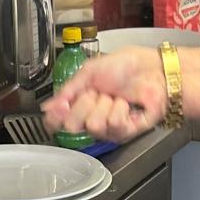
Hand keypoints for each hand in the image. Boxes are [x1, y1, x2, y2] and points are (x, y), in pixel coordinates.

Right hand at [42, 47, 168, 142]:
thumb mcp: (89, 72)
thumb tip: (47, 106)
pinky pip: (113, 125)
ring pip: (93, 125)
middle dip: (85, 103)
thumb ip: (67, 90)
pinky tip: (126, 105)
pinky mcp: (125, 133)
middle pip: (73, 124)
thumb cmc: (125, 66)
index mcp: (80, 103)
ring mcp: (108, 128)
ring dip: (105, 105)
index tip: (59, 107)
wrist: (152, 68)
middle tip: (98, 92)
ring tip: (116, 97)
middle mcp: (92, 118)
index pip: (58, 121)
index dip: (56, 117)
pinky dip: (120, 110)